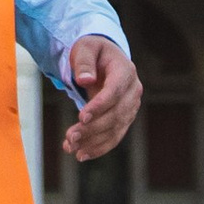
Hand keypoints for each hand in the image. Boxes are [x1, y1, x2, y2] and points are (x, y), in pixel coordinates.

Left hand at [61, 35, 142, 161]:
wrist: (104, 59)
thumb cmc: (92, 52)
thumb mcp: (85, 48)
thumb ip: (84, 62)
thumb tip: (85, 80)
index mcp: (125, 71)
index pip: (115, 92)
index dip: (99, 106)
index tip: (81, 117)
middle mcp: (133, 91)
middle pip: (116, 114)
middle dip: (93, 128)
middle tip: (70, 137)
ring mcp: (131, 107)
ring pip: (115, 129)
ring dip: (93, 141)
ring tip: (71, 147)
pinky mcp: (124, 119)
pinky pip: (114, 136)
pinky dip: (99, 147)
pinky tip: (82, 154)